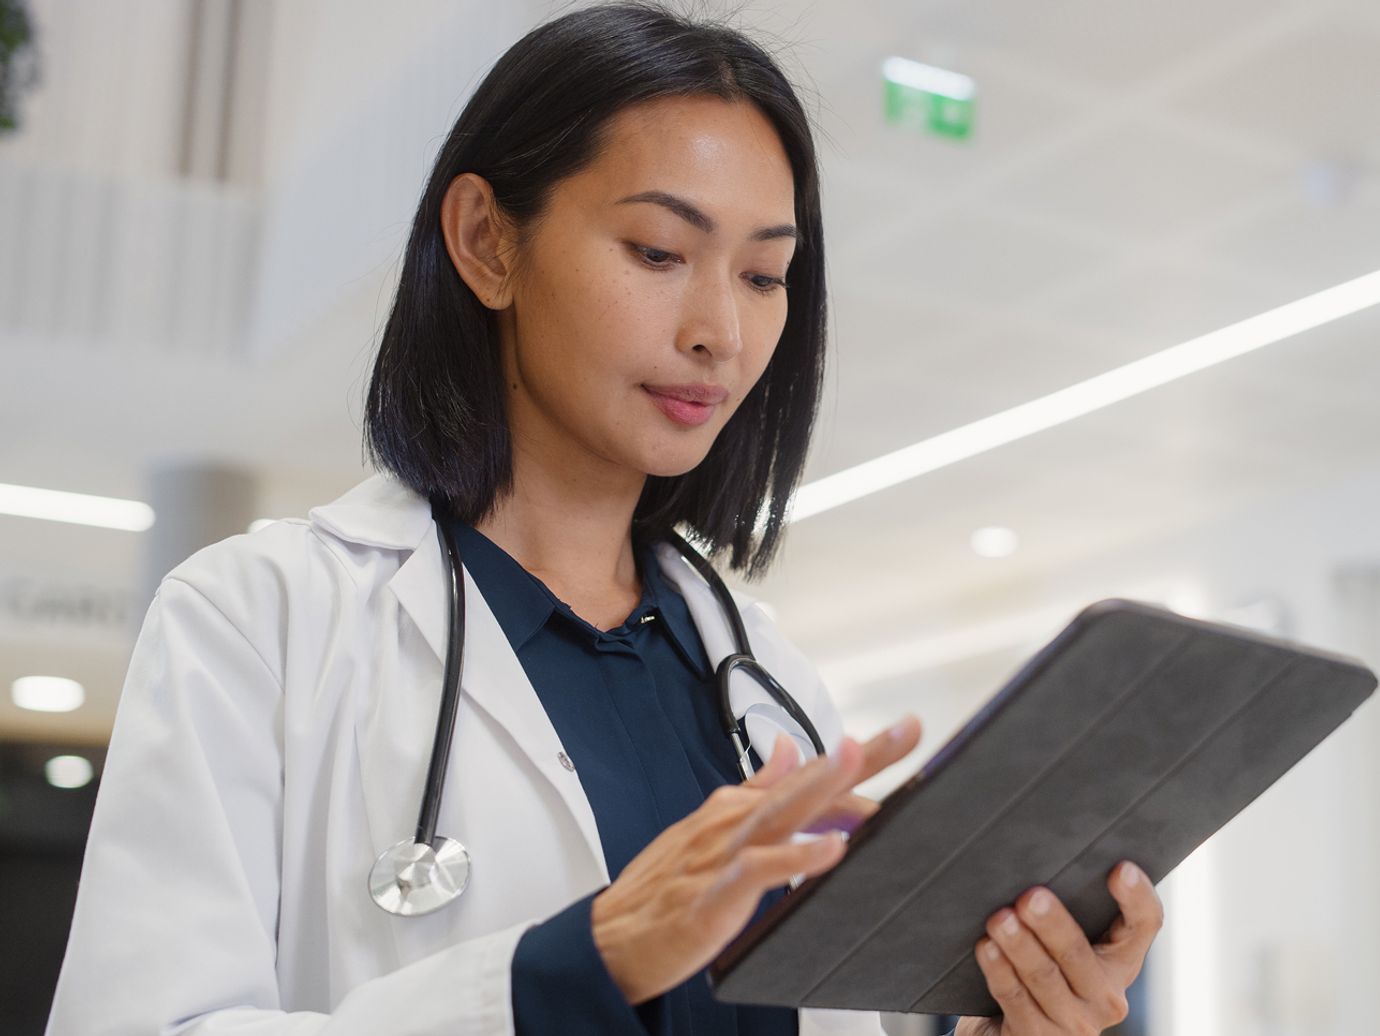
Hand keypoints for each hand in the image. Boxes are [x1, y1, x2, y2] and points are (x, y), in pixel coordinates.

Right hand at [591, 714, 923, 1003]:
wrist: (611, 940)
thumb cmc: (665, 887)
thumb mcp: (710, 826)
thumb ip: (756, 788)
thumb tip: (788, 746)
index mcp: (737, 807)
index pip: (807, 775)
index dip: (859, 758)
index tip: (907, 736)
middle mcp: (733, 820)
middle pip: (804, 781)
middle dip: (857, 755)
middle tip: (906, 731)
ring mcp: (721, 853)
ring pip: (779, 810)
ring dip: (821, 784)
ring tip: (857, 758)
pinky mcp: (713, 894)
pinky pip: (758, 870)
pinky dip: (794, 857)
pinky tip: (829, 850)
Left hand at [956, 861, 1163, 1035]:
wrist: (1011, 1027)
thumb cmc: (1040, 966)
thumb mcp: (1060, 939)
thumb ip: (1063, 906)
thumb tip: (1033, 857)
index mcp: (1120, 960)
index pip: (1143, 925)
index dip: (1137, 897)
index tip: (1120, 868)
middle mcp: (1107, 996)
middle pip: (1080, 954)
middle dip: (1053, 924)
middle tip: (1030, 896)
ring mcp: (1075, 1022)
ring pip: (1044, 977)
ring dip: (1019, 946)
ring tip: (999, 920)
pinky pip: (1016, 999)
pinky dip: (999, 971)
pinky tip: (987, 949)